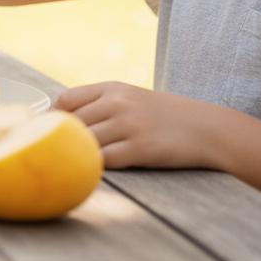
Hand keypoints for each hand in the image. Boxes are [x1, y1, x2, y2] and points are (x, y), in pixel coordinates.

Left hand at [56, 82, 221, 169]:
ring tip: (75, 165)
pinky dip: (96, 167)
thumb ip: (99, 104)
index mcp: (112, 88)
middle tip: (57, 155)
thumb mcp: (131, 98)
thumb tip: (57, 119)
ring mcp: (130, 125)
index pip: (66, 100)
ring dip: (78, 155)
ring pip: (84, 142)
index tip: (51, 133)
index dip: (54, 118)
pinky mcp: (141, 148)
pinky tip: (96, 172)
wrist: (208, 129)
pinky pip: (104, 160)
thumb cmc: (163, 116)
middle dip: (63, 140)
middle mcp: (118, 103)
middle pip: (72, 123)